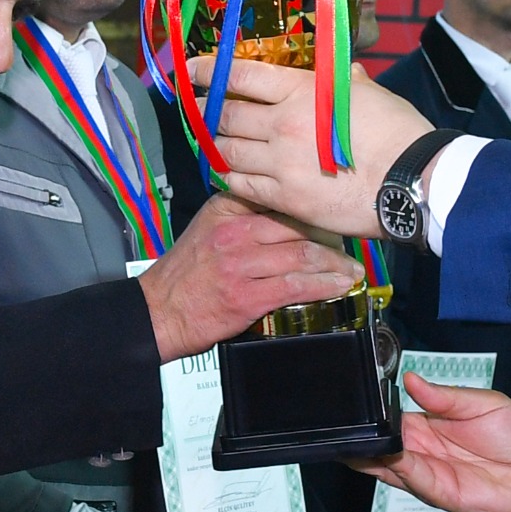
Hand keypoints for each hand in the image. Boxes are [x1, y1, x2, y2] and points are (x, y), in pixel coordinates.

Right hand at [140, 193, 364, 361]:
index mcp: (225, 210)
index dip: (311, 209)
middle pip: (296, 227)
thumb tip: (284, 215)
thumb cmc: (186, 274)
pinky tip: (339, 286)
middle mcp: (234, 232)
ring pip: (302, 255)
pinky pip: (297, 286)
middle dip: (331, 238)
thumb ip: (241, 216)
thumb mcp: (207, 229)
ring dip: (335, 264)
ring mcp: (241, 264)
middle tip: (350, 247)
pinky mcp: (247, 296)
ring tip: (352, 270)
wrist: (158, 311)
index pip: (278, 200)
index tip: (331, 216)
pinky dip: (324, 286)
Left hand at [200, 58, 434, 238]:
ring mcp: (281, 163)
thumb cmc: (398, 132)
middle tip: (199, 110)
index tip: (192, 69)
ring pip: (229, 150)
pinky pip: (243, 186)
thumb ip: (347, 83)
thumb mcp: (371, 94)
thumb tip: (345, 72)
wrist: (412, 179)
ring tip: (212, 142)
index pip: (243, 75)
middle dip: (208, 111)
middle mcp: (283, 124)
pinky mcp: (286, 198)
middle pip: (227, 114)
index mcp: (303, 92)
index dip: (211, 70)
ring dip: (216, 145)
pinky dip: (230, 177)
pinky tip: (228, 173)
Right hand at [354, 373, 510, 511]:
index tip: (358, 398)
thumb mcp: (484, 403)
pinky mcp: (439, 493)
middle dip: (363, 432)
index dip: (376, 410)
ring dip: (369, 451)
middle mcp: (425, 450)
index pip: (394, 417)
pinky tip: (385, 452)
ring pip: (386, 463)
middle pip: (383, 441)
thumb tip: (410, 378)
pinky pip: (410, 478)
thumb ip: (445, 395)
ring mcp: (430, 473)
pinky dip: (394, 467)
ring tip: (352, 436)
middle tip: (344, 419)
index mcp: (433, 424)